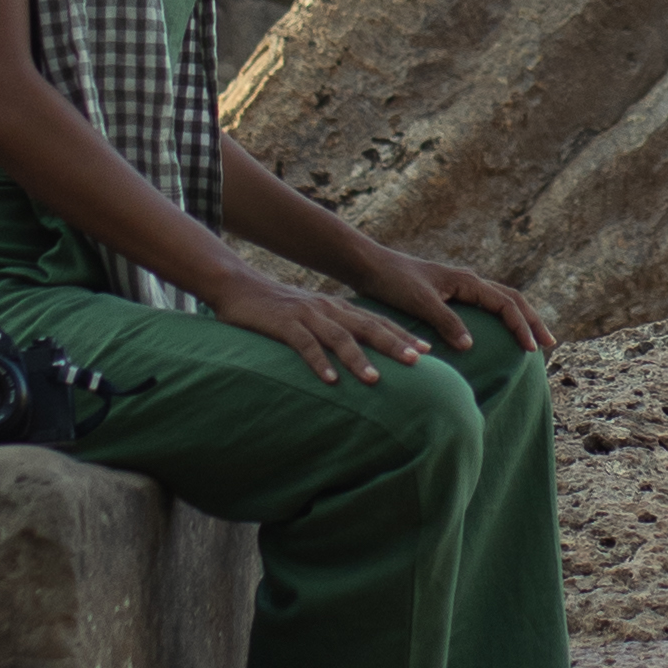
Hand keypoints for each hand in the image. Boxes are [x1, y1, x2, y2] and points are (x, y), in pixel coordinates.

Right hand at [208, 263, 426, 383]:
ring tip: (375, 379)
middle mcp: (328, 310)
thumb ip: (333, 330)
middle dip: (394, 344)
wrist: (239, 287)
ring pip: (339, 337)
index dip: (403, 335)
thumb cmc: (277, 308)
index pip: (377, 322)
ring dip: (358, 359)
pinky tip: (330, 380)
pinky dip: (318, 362)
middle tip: (418, 362)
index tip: (428, 351)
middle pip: (367, 328)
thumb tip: (356, 355)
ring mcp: (306, 316)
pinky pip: (304, 345)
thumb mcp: (312, 316)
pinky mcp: (284, 324)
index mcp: (338, 308)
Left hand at [358, 239, 558, 360]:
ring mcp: (460, 287)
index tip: (532, 350)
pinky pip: (485, 306)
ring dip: (520, 319)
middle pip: (512, 300)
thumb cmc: (393, 283)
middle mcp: (469, 281)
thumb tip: (471, 346)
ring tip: (533, 340)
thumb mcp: (420, 303)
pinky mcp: (450, 295)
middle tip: (550, 344)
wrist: (369, 267)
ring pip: (501, 301)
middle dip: (532, 321)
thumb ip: (446, 322)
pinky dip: (501, 318)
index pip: (506, 304)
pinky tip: (499, 334)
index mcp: (467, 281)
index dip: (522, 327)